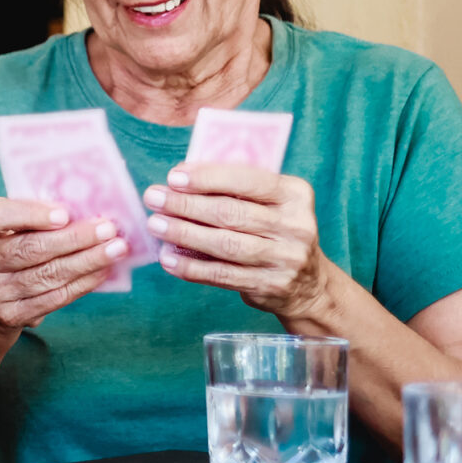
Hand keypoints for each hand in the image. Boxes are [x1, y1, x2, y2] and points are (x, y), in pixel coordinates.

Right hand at [0, 199, 126, 331]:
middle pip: (29, 248)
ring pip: (47, 275)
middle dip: (74, 238)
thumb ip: (25, 215)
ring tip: (115, 248)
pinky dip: (82, 283)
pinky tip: (102, 271)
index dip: (30, 214)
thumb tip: (78, 207)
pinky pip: (54, 297)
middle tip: (107, 229)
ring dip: (86, 261)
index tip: (64, 214)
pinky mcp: (11, 315)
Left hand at [145, 164, 335, 320]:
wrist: (308, 284)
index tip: (173, 177)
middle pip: (231, 213)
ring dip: (184, 233)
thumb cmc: (273, 231)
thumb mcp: (269, 204)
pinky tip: (168, 258)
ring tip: (155, 225)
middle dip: (186, 205)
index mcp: (295, 195)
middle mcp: (296, 226)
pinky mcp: (271, 285)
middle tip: (153, 198)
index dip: (207, 178)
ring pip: (225, 244)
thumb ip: (235, 190)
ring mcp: (287, 258)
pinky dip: (192, 267)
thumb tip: (179, 179)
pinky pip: (223, 275)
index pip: (248, 181)